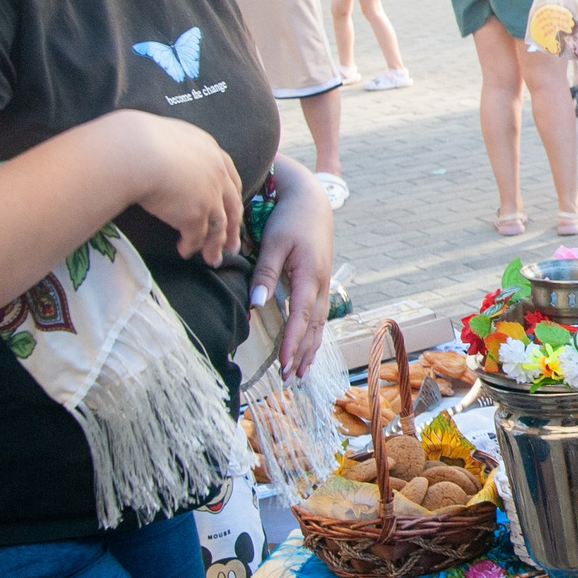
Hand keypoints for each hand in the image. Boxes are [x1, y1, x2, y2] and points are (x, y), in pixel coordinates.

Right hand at [118, 111, 245, 267]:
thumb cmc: (138, 140)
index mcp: (212, 152)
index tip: (233, 210)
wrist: (135, 151)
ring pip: (218, 227)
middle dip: (234, 228)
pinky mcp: (195, 215)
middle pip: (231, 206)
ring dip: (215, 245)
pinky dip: (192, 246)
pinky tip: (184, 252)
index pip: (230, 178)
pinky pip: (197, 237)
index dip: (232, 197)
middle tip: (233, 245)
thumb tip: (164, 154)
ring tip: (213, 259)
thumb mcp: (169, 138)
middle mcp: (217, 175)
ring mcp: (209, 196)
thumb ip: (177, 150)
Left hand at [252, 164, 334, 375]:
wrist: (311, 199)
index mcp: (310, 276)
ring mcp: (323, 282)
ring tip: (303, 372)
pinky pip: (319, 314)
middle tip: (292, 379)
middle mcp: (321, 283)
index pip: (301, 318)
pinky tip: (308, 345)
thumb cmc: (290, 218)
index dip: (292, 343)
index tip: (283, 364)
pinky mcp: (319, 280)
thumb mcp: (274, 243)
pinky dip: (314, 333)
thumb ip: (265, 274)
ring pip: (320, 323)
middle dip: (304, 354)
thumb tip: (255, 305)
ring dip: (311, 348)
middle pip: (315, 327)